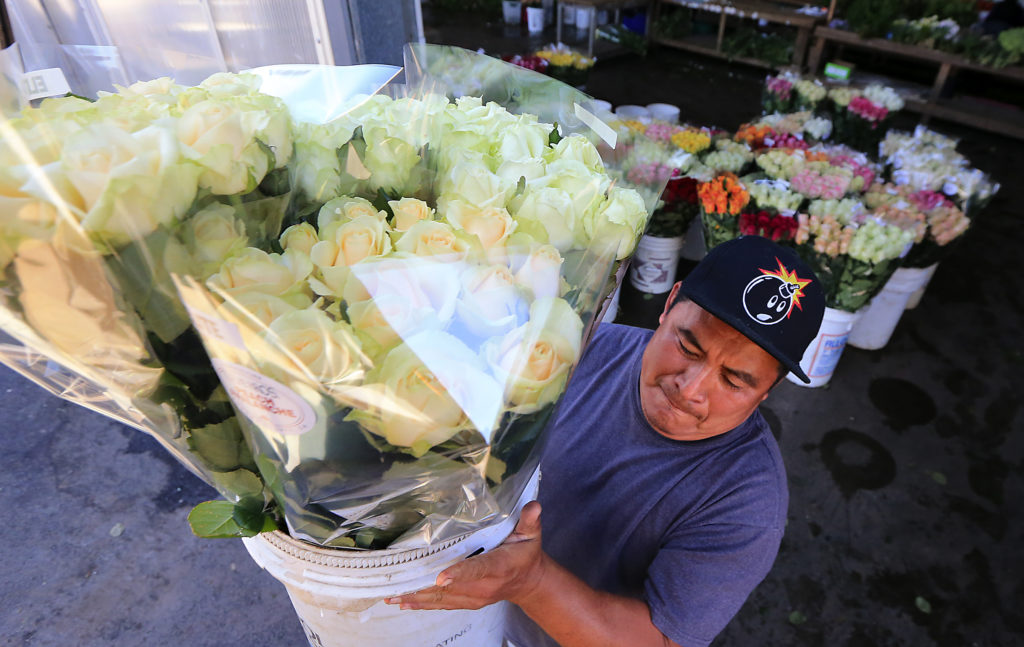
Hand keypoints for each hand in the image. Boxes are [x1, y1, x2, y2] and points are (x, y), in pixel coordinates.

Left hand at [386, 501, 544, 610]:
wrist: (528, 582)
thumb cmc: (526, 554)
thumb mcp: (531, 535)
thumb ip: (530, 520)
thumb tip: (533, 506)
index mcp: (499, 566)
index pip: (478, 569)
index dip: (459, 574)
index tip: (441, 578)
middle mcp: (484, 586)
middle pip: (451, 588)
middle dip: (424, 588)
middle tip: (397, 586)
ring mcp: (475, 597)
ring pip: (443, 599)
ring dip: (417, 598)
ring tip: (393, 596)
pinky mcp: (467, 602)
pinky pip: (443, 605)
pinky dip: (423, 604)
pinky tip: (405, 602)